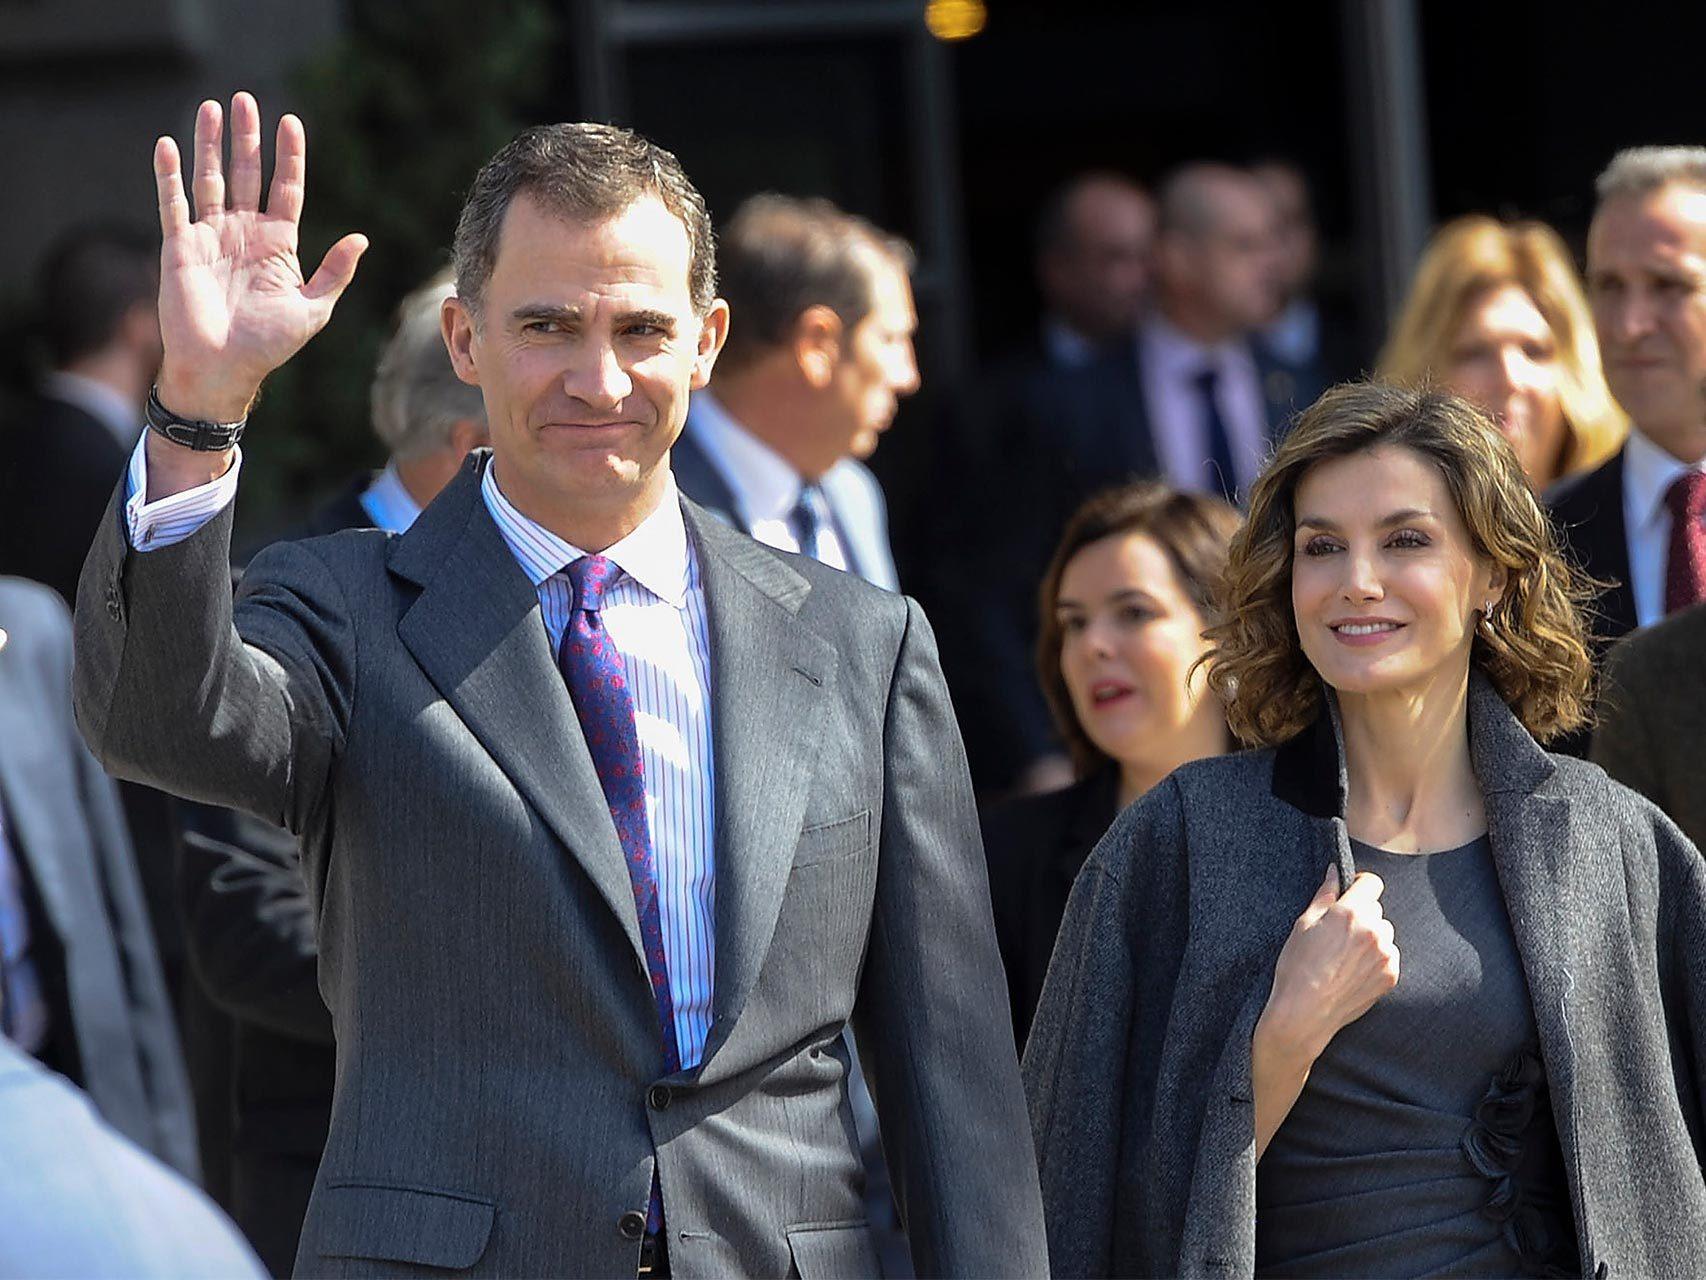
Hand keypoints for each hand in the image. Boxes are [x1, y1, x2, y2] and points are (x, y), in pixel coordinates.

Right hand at [152, 92, 366, 422]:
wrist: (223, 369)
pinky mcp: (179, 247)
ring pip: (211, 179)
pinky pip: (173, 203)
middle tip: (246, 99)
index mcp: (278, 245)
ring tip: (212, 107)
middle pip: (248, 174)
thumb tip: (361, 238)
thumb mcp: (312, 309)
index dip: (289, 157)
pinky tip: (169, 145)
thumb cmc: (268, 345)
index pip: (285, 189)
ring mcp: (211, 237)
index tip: (291, 122)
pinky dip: (169, 175)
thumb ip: (334, 272)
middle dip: (247, 138)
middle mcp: (244, 233)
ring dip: (210, 144)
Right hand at [1258, 867, 1398, 1063]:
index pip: (1372, 883)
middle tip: (1338, 934)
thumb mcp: (1303, 925)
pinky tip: (1353, 971)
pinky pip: (1388, 956)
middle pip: (1376, 910)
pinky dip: (1375, 959)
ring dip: (1371, 938)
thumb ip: (1324, 895)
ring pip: (1384, 933)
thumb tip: (1334, 871)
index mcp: (1350, 913)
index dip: (1360, 885)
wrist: (1304, 1013)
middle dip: (1361, 915)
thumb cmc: (1297, 967)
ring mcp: (1386, 955)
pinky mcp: (1391, 976)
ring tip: (1345, 956)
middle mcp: (1374, 931)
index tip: (1350, 894)